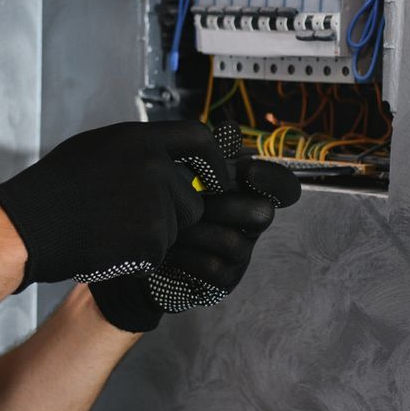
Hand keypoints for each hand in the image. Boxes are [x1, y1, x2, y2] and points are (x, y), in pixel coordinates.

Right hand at [0, 120, 232, 288]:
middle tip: (134, 222)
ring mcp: (154, 204)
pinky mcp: (151, 240)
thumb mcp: (95, 150)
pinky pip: (159, 253)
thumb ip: (136, 151)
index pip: (198, 139)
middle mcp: (153, 167)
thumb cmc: (52, 189)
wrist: (29, 226)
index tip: (218, 179)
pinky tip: (108, 247)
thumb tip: (167, 156)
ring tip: (111, 230)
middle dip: (175, 215)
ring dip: (154, 237)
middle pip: (191, 198)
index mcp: (139, 140)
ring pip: (177, 229)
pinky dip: (140, 258)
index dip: (214, 162)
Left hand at [89, 156, 301, 332]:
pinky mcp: (222, 281)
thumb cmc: (155, 202)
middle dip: (226, 206)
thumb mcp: (174, 172)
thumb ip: (204, 152)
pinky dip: (187, 257)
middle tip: (197, 201)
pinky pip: (214, 268)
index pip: (283, 187)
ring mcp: (238, 254)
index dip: (274, 179)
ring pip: (235, 242)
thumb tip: (230, 129)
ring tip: (170, 227)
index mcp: (244, 192)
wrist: (126, 248)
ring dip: (198, 232)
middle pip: (263, 214)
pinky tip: (166, 251)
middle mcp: (246, 223)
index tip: (248, 172)